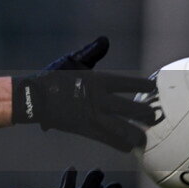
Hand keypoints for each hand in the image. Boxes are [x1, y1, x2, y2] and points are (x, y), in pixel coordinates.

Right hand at [14, 37, 155, 150]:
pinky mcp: (85, 130)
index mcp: (97, 80)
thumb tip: (105, 40)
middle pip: (131, 109)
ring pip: (122, 129)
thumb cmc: (52, 77)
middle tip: (154, 117)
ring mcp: (92, 116)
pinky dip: (120, 144)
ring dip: (137, 134)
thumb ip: (92, 52)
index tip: (153, 88)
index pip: (128, 83)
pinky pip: (107, 140)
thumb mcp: (72, 61)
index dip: (143, 86)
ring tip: (146, 138)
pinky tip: (129, 147)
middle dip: (146, 114)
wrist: (33, 99)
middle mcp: (98, 99)